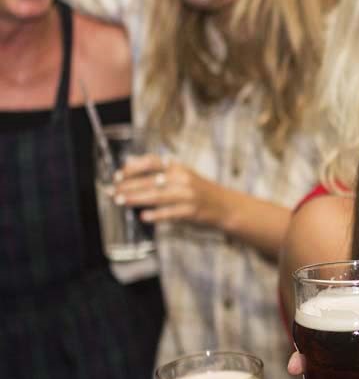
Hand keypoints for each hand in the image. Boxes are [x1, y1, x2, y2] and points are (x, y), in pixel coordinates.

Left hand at [113, 154, 227, 226]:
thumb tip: (130, 162)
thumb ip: (159, 169)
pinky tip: (144, 216)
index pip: (152, 162)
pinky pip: (170, 213)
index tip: (118, 175)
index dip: (133, 167)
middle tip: (113, 192)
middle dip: (128, 186)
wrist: (225, 206)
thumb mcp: (183, 174)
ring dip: (136, 199)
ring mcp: (188, 195)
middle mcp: (183, 178)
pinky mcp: (191, 211)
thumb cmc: (200, 190)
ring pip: (157, 196)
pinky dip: (156, 214)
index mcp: (179, 167)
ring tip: (121, 201)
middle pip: (150, 180)